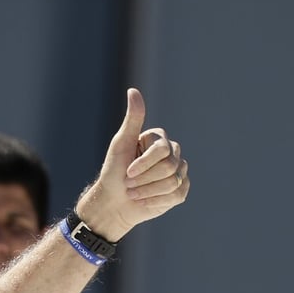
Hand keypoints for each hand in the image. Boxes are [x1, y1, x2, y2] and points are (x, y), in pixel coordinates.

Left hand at [76, 88, 188, 240]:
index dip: (143, 164)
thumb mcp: (121, 144)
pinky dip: (156, 201)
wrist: (113, 202)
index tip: (127, 171)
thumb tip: (133, 90)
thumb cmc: (114, 172)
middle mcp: (172, 153)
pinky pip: (176, 195)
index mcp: (159, 140)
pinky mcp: (180, 190)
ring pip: (173, 182)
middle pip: (169, 166)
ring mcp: (178, 172)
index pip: (161, 150)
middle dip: (144, 179)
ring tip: (134, 193)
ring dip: (148, 191)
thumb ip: (133, 119)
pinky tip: (144, 201)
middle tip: (129, 184)